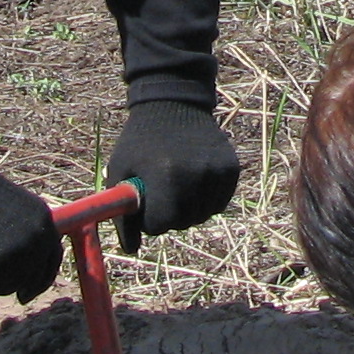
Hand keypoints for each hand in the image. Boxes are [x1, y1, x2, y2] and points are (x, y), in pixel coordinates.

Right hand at [0, 161, 61, 302]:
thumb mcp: (10, 208)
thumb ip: (22, 234)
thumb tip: (20, 270)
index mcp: (44, 222)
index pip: (51, 260)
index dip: (39, 281)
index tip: (25, 294)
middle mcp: (37, 240)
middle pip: (29, 279)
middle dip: (8, 285)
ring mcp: (18, 254)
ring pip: (5, 287)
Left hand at [106, 100, 240, 237]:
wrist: (174, 103)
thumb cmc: (140, 141)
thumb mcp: (121, 171)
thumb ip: (124, 214)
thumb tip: (131, 250)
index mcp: (165, 176)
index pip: (161, 224)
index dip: (150, 218)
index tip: (147, 202)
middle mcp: (196, 175)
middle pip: (183, 223)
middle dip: (170, 215)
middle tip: (162, 193)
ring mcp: (217, 171)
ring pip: (203, 216)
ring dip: (188, 209)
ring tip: (178, 184)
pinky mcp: (231, 168)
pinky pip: (219, 204)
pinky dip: (206, 200)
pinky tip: (194, 180)